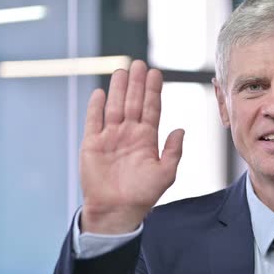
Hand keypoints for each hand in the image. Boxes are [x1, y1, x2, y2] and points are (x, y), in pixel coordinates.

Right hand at [80, 60, 183, 233]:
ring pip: (114, 107)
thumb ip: (173, 151)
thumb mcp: (166, 173)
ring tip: (122, 70)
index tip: (156, 73)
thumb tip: (180, 129)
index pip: (151, 108)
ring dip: (118, 89)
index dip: (153, 91)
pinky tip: (101, 93)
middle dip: (136, 83)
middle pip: (133, 102)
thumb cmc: (143, 194)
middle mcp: (129, 134)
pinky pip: (94, 121)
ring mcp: (110, 137)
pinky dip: (96, 107)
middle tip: (139, 63)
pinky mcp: (92, 144)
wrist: (118, 210)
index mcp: (147, 138)